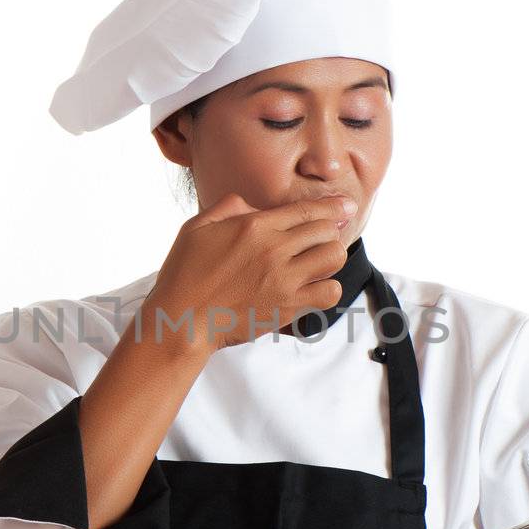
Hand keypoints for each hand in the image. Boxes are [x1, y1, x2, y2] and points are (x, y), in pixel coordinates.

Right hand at [140, 191, 356, 353]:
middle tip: (327, 236)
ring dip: (331, 256)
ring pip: (333, 257)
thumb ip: (228, 207)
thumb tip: (253, 206)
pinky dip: (328, 288)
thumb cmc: (184, 275)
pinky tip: (315, 287)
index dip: (333, 206)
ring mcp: (284, 279)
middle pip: (326, 230)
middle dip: (331, 230)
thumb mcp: (197, 227)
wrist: (181, 321)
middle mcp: (274, 249)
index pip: (307, 210)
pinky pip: (329, 293)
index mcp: (254, 226)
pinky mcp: (288, 307)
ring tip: (319, 260)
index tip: (347, 207)